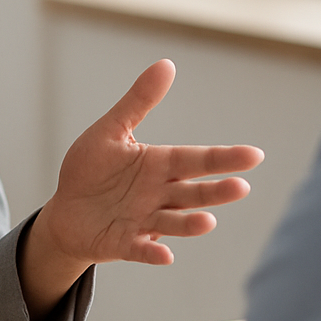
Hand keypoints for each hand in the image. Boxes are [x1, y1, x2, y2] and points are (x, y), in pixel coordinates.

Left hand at [17, 60, 263, 319]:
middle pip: (193, 193)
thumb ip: (138, 102)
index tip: (254, 155)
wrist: (65, 213)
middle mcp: (159, 195)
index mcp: (158, 165)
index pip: (197, 160)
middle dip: (216, 191)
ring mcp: (144, 221)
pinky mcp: (125, 244)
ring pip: (173, 222)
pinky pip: (141, 249)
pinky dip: (153, 253)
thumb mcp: (111, 131)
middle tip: (241, 187)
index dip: (224, 158)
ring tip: (207, 221)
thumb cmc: (91, 170)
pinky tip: (166, 256)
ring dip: (190, 224)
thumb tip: (167, 64)